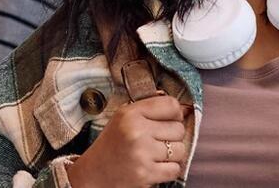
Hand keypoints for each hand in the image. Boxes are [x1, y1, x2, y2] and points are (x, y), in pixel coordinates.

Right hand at [68, 93, 188, 187]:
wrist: (93, 174)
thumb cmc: (112, 145)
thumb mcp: (123, 119)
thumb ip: (150, 110)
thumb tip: (185, 110)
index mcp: (130, 114)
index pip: (171, 105)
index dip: (174, 114)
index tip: (167, 121)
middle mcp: (136, 131)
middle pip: (179, 129)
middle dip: (171, 137)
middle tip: (155, 142)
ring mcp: (142, 153)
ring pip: (180, 150)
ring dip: (171, 155)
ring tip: (153, 155)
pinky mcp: (146, 173)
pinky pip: (175, 169)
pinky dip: (168, 170)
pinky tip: (153, 167)